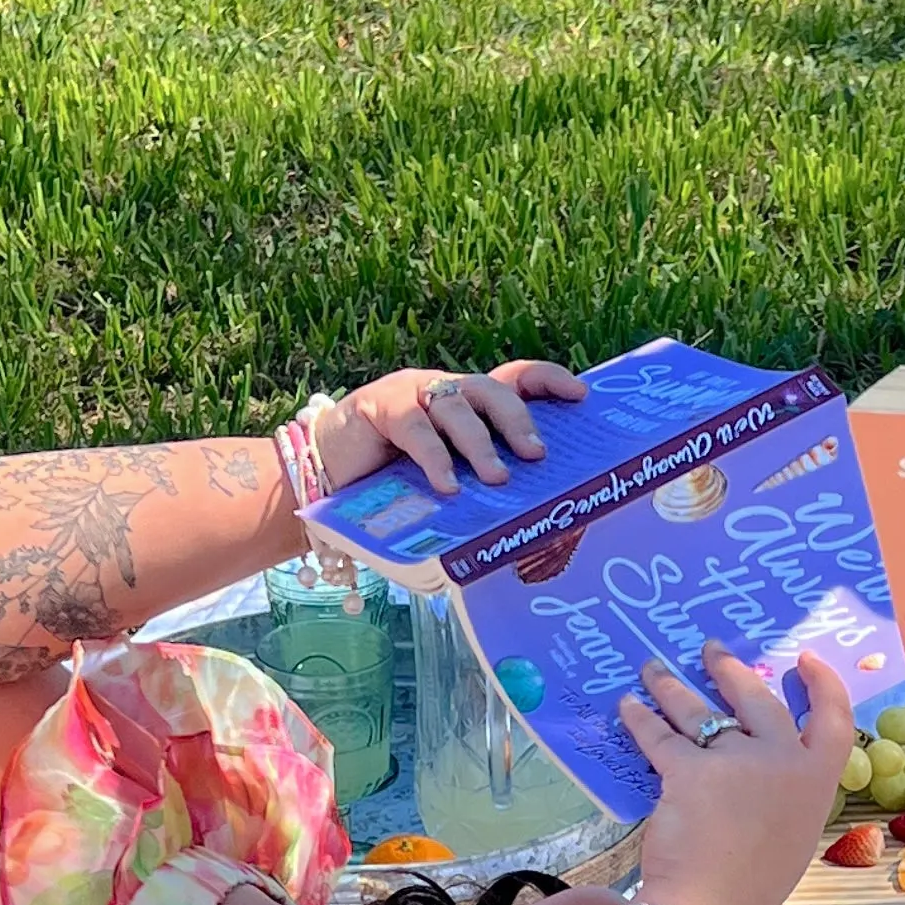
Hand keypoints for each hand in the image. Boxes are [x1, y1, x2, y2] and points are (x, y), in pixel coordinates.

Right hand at [323, 358, 583, 497]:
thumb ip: (474, 485)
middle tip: (536, 455)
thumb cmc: (389, 481)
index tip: (581, 396)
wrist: (323, 473)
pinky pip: (414, 429)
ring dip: (480, 445)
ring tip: (496, 480)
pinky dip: (434, 458)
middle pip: (491, 389)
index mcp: (466, 402)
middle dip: (518, 420)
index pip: (515, 378)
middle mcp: (443, 390)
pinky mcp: (379, 407)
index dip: (549, 380)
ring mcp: (411, 393)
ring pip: (455, 407)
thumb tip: (528, 527)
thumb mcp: (443, 479)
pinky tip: (447, 487)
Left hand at [620, 643, 856, 904]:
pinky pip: (659, 735)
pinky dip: (640, 719)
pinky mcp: (688, 770)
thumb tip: (761, 771)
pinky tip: (628, 708)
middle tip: (710, 651)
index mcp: (816, 783)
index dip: (822, 684)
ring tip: (652, 670)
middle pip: (756, 699)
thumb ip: (784, 795)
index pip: (835, 720)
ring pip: (699, 710)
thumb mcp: (790, 838)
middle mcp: (782, 762)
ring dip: (672, 686)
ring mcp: (737, 761)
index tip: (804, 660)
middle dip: (729, 669)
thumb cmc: (751, 888)